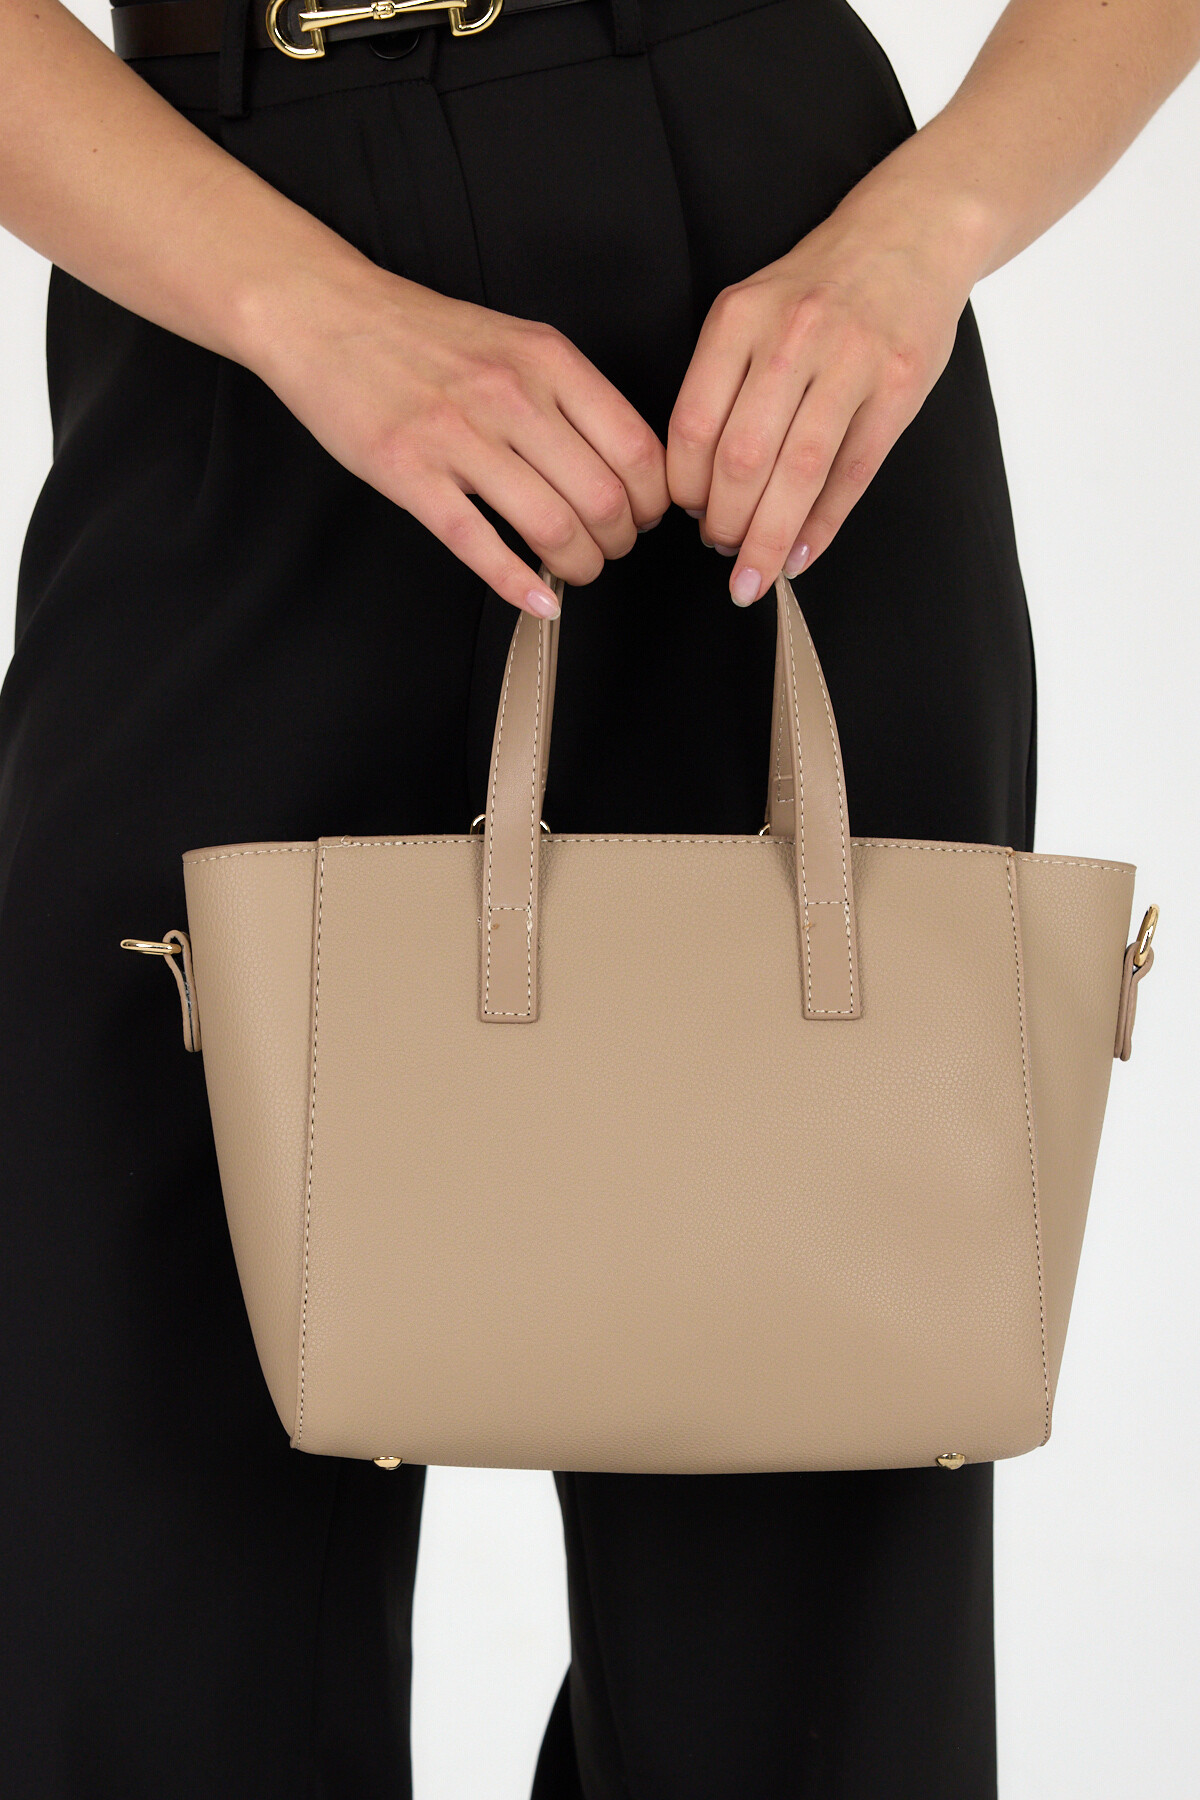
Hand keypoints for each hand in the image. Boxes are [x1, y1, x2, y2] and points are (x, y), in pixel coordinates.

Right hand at [259, 263, 669, 616]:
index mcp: (548, 360)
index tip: (645, 517)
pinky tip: (537, 600)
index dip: (652, 501)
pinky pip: (478, 544)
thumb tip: (620, 465)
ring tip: (574, 570)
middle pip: (603, 498)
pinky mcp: (409, 472)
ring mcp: (457, 435)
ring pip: (552, 526)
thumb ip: (567, 395)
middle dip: (619, 542)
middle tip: (609, 550)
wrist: (327, 313)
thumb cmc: (422, 334)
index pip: (636, 449)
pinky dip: (518, 584)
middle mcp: (510, 395)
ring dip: (578, 566)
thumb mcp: (515, 340)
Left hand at [666, 179, 982, 603]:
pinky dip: (822, 525)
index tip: (686, 515)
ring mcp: (851, 360)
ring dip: (770, 537)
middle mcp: (792, 336)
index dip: (684, 488)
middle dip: (726, 523)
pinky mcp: (899, 387)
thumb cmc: (820, 289)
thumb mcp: (754, 311)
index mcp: (740, 318)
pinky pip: (852, 473)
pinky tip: (801, 555)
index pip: (693, 426)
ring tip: (755, 572)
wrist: (911, 233)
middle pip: (743, 457)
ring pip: (799, 472)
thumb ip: (725, 385)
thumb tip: (702, 489)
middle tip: (722, 551)